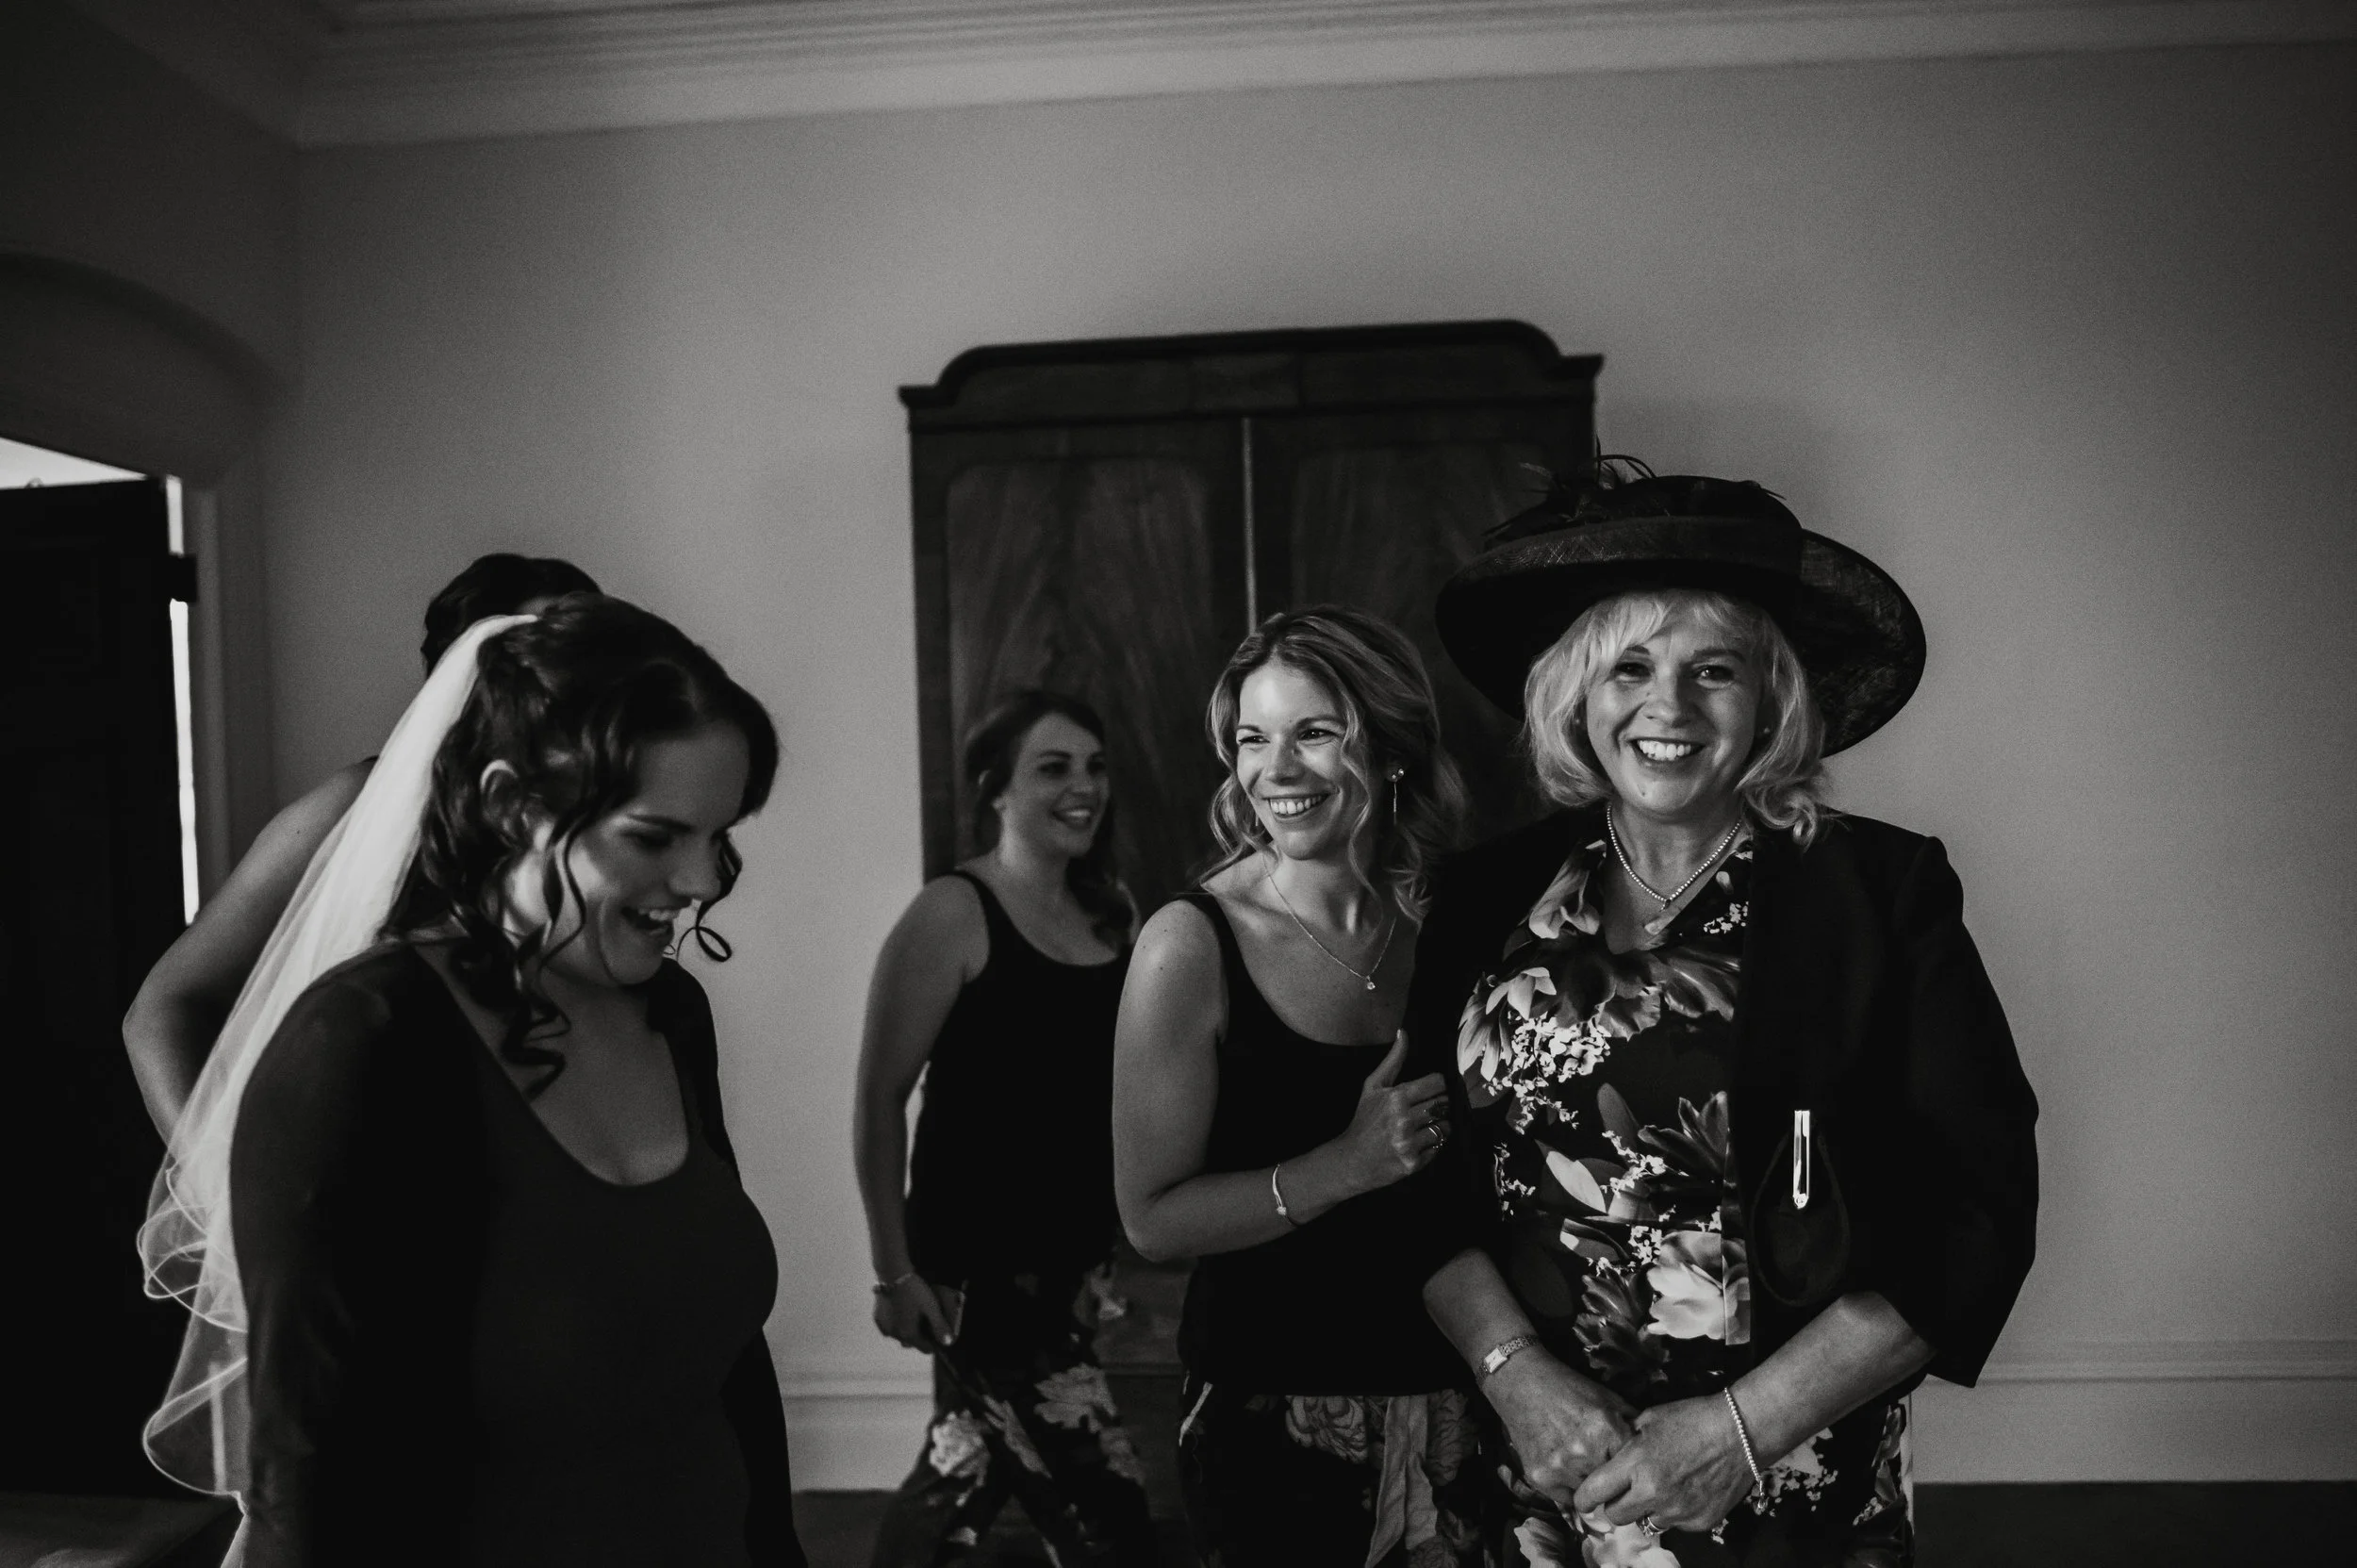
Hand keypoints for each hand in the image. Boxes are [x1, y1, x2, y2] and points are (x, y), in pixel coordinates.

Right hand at [871, 1274, 956, 1350]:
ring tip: (915, 1315)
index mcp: (908, 1334)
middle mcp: (894, 1334)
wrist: (893, 1273)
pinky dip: (896, 1323)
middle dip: (920, 1337)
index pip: (925, 1349)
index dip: (934, 1344)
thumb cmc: (915, 1290)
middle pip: (912, 1342)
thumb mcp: (931, 1307)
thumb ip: (940, 1326)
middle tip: (927, 1322)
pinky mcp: (877, 1318)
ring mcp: (884, 1327)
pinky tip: (902, 1312)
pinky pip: (889, 1327)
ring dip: (907, 1330)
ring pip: (899, 1335)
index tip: (939, 1334)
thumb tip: (948, 1343)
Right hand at [1336, 1031, 1449, 1192]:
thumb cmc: (1364, 1119)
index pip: (1437, 1083)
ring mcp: (1409, 1142)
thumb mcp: (1373, 1086)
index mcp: (1396, 1097)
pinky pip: (1439, 1147)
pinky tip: (1417, 1143)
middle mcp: (1404, 1119)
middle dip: (1436, 1106)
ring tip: (1422, 1127)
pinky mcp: (1414, 1163)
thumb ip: (1393, 1060)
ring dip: (1438, 1126)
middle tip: (1422, 1111)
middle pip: (1443, 1103)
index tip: (1425, 1092)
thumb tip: (1403, 1032)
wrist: (1352, 1160)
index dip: (1434, 1086)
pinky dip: (1433, 1145)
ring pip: (1446, 1126)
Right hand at [1482, 1349, 1635, 1514]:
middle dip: (1611, 1478)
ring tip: (1582, 1463)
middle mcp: (1585, 1453)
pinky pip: (1567, 1498)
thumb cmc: (1570, 1388)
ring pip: (1590, 1495)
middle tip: (1605, 1467)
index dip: (1631, 1468)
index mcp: (1607, 1431)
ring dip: (1589, 1484)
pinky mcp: (1541, 1478)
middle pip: (1612, 1485)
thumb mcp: (1608, 1398)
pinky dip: (1569, 1488)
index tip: (1629, 1469)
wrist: (1523, 1383)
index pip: (1632, 1468)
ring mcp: (1561, 1468)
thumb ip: (1633, 1423)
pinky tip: (1565, 1466)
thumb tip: (1652, 1447)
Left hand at [1571, 1394, 1754, 1535]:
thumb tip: (1610, 1458)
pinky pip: (1675, 1524)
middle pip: (1616, 1516)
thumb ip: (1625, 1443)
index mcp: (1636, 1464)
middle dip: (1615, 1505)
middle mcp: (1653, 1493)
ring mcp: (1677, 1511)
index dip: (1584, 1498)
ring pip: (1645, 1522)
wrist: (1741, 1432)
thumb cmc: (1693, 1418)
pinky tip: (1685, 1491)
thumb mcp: (1650, 1419)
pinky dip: (1674, 1512)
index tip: (1583, 1499)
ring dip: (1646, 1509)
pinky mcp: (1699, 1522)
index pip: (1594, 1493)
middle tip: (1624, 1492)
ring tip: (1660, 1488)